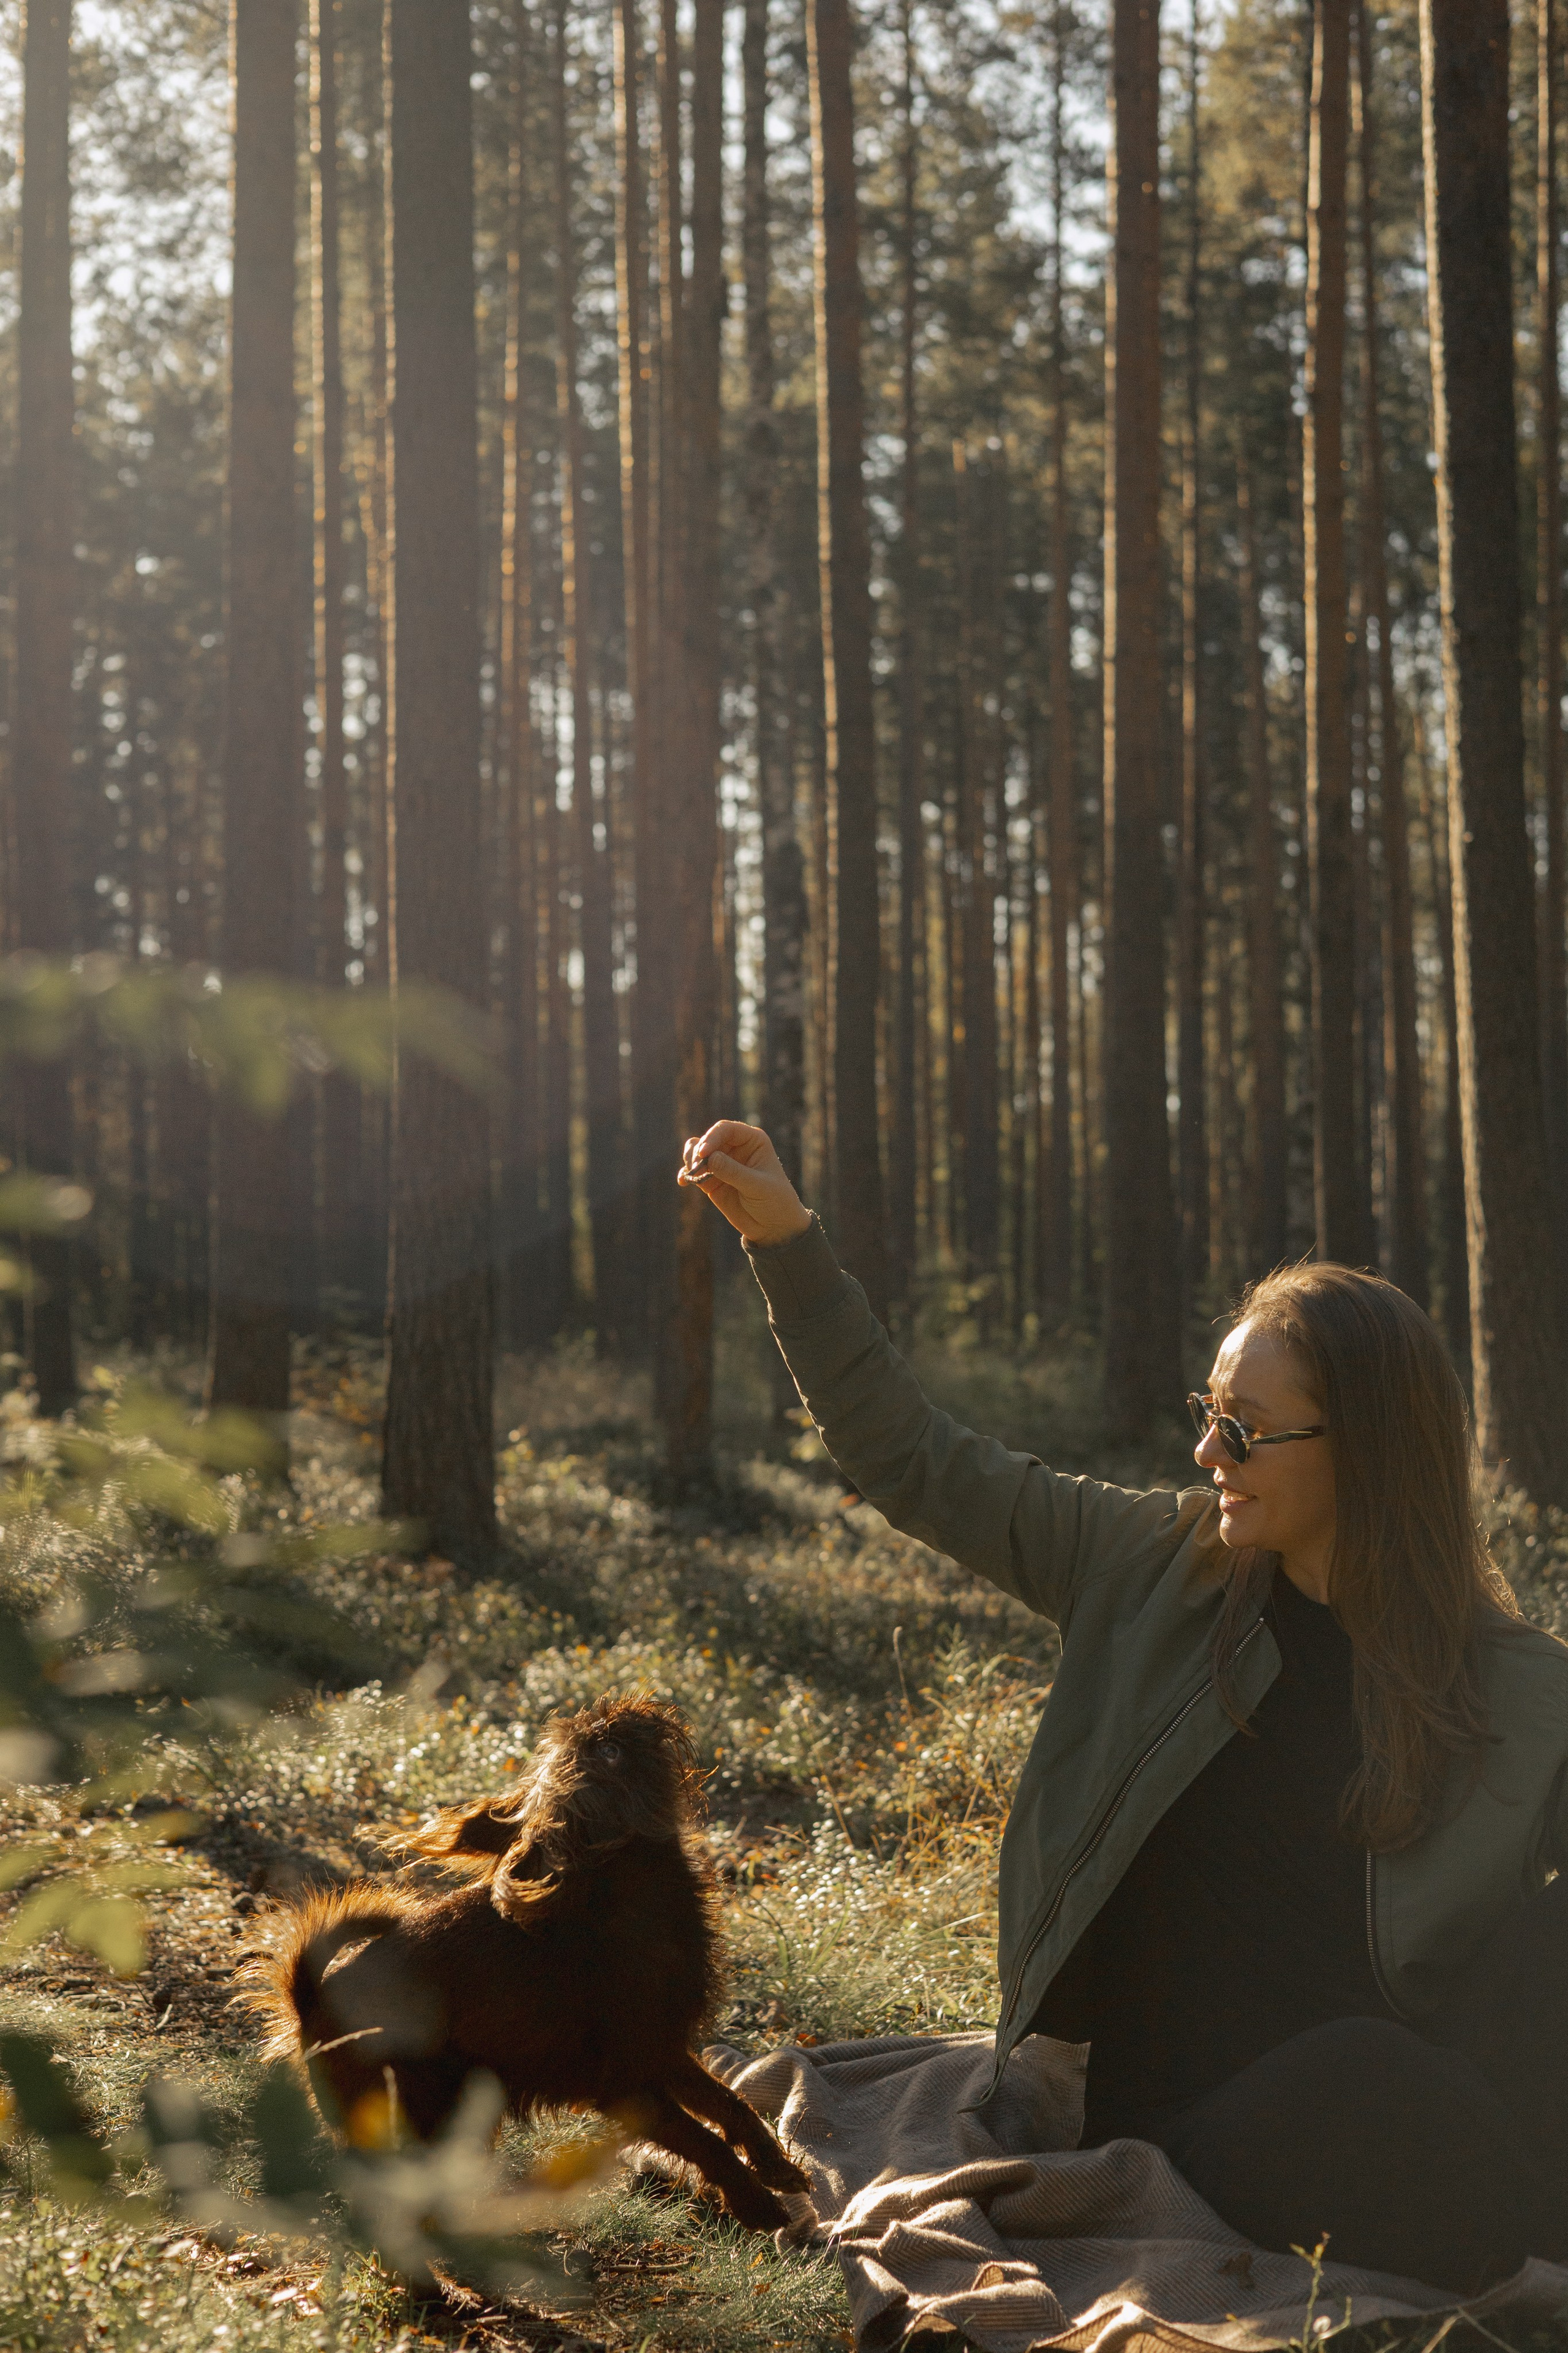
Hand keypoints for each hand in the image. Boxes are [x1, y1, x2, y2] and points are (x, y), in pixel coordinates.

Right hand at [677, 1121, 813, 1247]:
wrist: (773, 1226)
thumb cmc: (775, 1201)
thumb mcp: (758, 1186)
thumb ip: (734, 1172)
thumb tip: (709, 1158)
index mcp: (752, 1141)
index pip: (726, 1130)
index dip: (712, 1137)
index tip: (703, 1154)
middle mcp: (735, 1148)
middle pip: (708, 1139)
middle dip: (698, 1152)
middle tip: (696, 1169)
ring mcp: (722, 1164)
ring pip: (696, 1152)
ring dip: (689, 1160)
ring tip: (690, 1175)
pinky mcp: (712, 1180)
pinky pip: (693, 1171)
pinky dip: (686, 1174)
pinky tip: (683, 1182)